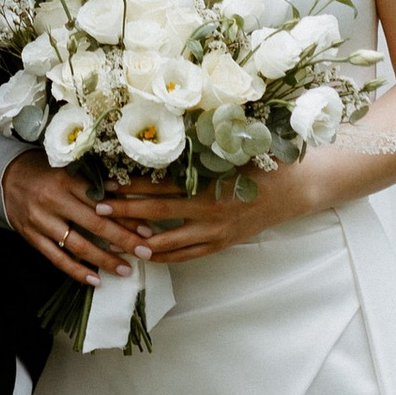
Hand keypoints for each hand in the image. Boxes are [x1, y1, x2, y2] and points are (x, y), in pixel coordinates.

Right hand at [1, 154, 152, 285]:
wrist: (5, 177)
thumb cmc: (44, 171)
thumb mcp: (67, 168)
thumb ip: (93, 182)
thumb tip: (128, 196)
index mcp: (66, 178)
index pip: (102, 201)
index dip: (126, 216)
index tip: (146, 229)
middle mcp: (54, 200)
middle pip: (94, 224)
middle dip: (123, 240)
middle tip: (145, 252)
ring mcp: (41, 220)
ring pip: (77, 245)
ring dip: (104, 260)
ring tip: (125, 270)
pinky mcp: (31, 237)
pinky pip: (57, 258)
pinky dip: (77, 271)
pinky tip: (95, 280)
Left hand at [105, 169, 299, 263]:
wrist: (297, 188)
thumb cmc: (264, 161)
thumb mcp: (232, 150)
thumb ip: (201, 151)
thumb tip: (166, 139)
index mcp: (210, 184)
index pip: (161, 187)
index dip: (132, 187)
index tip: (107, 183)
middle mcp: (210, 211)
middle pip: (159, 215)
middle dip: (126, 212)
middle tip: (98, 208)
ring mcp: (217, 232)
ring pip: (171, 243)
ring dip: (141, 241)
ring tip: (115, 238)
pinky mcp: (223, 244)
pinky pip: (189, 256)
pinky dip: (166, 256)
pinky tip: (147, 253)